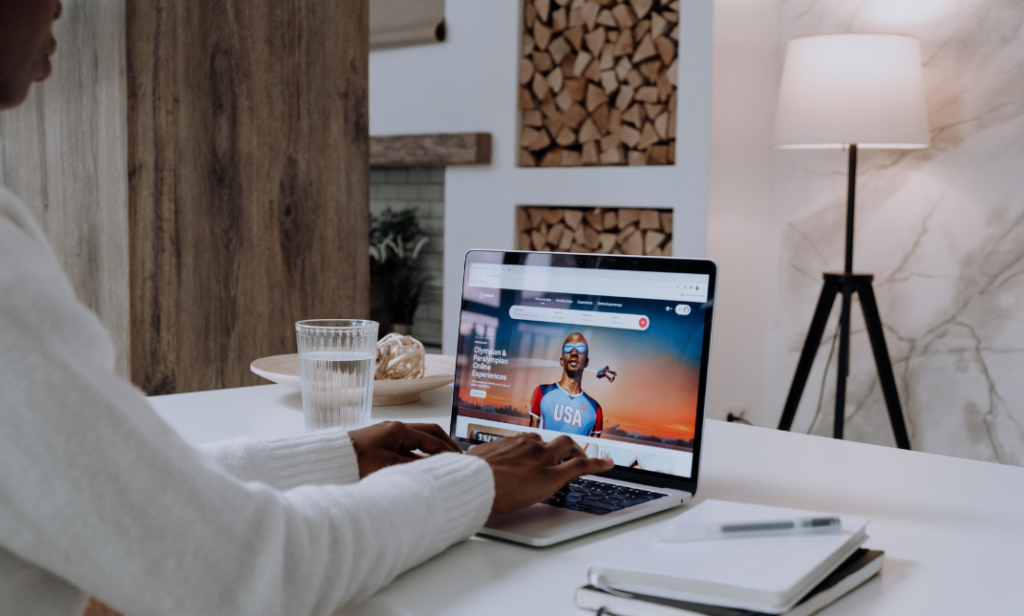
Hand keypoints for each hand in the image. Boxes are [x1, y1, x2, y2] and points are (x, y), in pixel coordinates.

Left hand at [348, 421, 461, 477]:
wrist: (330, 459)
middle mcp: (396, 428)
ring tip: (444, 461)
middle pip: (429, 432)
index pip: (432, 439)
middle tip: (458, 456)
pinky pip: (406, 445)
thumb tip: (432, 469)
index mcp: (399, 429)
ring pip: (418, 438)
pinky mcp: (380, 443)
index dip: (448, 451)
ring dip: (432, 448)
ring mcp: (388, 434)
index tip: (461, 461)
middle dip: (445, 443)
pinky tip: (422, 465)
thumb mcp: (387, 466)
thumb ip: (412, 467)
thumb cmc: (356, 461)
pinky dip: (418, 454)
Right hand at [467, 433, 614, 512]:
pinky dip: (598, 464)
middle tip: (567, 455)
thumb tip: (468, 464)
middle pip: (552, 441)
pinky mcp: (552, 474)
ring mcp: (543, 458)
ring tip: (585, 460)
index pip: (531, 441)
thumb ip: (478, 461)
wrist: (474, 482)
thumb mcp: (473, 462)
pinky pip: (581, 466)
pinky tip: (609, 464)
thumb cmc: (469, 475)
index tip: (539, 454)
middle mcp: (529, 445)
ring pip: (568, 448)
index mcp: (511, 442)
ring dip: (578, 453)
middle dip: (563, 447)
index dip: (539, 448)